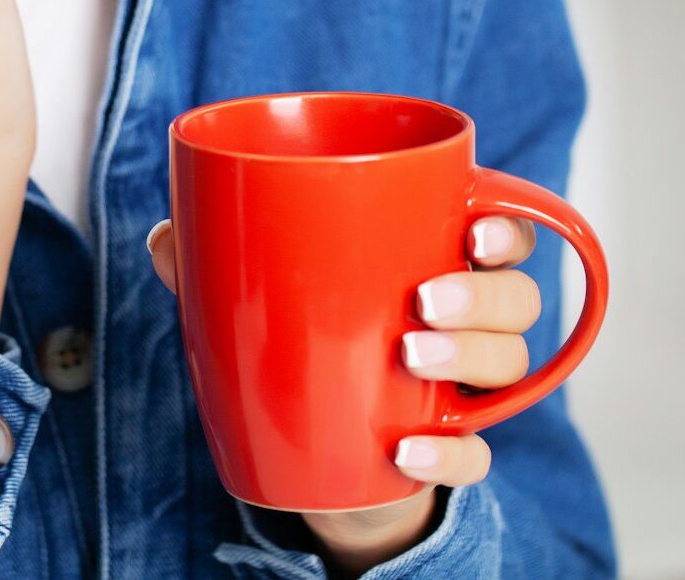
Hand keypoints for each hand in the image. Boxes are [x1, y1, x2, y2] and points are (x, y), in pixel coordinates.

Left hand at [147, 213, 541, 564]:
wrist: (310, 454)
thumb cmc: (301, 344)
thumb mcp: (261, 298)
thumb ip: (216, 262)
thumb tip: (167, 234)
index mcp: (434, 262)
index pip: (499, 235)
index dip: (504, 229)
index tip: (473, 231)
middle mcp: (466, 322)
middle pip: (516, 299)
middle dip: (482, 295)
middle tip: (422, 301)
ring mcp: (464, 389)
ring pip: (508, 364)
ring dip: (469, 356)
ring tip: (408, 356)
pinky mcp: (450, 451)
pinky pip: (476, 455)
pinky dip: (450, 453)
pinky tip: (406, 449)